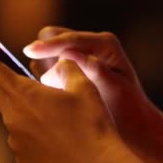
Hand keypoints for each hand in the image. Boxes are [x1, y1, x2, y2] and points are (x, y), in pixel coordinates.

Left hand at [0, 31, 128, 162]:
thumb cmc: (92, 125)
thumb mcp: (84, 85)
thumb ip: (65, 67)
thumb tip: (57, 65)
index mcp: (23, 93)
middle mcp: (12, 117)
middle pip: (0, 92)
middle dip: (13, 86)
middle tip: (41, 89)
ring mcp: (15, 141)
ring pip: (14, 118)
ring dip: (28, 113)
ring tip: (62, 122)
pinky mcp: (23, 160)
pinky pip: (23, 140)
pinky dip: (36, 136)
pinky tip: (61, 142)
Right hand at [24, 27, 149, 142]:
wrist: (133, 126)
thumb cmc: (127, 109)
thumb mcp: (113, 88)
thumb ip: (93, 69)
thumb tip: (67, 54)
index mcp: (104, 44)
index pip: (70, 39)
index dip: (48, 45)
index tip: (28, 51)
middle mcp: (89, 44)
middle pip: (53, 36)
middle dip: (44, 53)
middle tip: (44, 79)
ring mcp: (77, 55)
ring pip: (47, 51)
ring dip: (43, 66)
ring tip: (54, 89)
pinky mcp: (68, 66)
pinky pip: (46, 64)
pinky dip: (44, 75)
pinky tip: (54, 92)